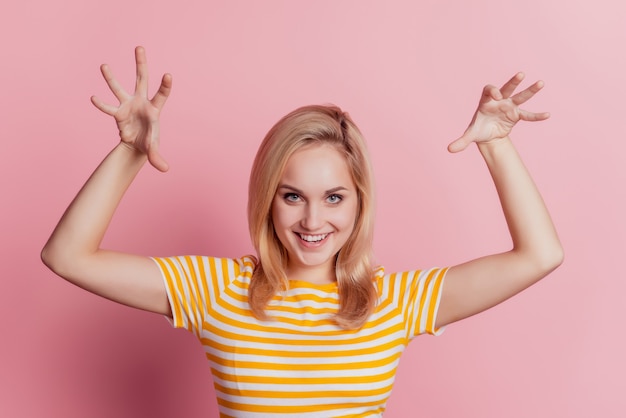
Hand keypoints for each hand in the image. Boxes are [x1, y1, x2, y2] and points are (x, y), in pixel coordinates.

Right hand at [91, 46, 171, 171]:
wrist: (136, 145)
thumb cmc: (149, 142)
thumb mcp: (153, 150)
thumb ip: (158, 157)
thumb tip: (165, 169)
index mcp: (154, 108)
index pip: (162, 94)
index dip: (165, 85)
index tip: (168, 75)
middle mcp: (140, 101)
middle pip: (141, 79)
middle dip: (141, 63)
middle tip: (139, 46)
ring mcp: (127, 105)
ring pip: (118, 88)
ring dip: (111, 78)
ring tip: (103, 65)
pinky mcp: (117, 113)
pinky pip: (107, 107)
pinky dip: (101, 104)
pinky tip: (93, 97)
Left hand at [447, 72, 549, 152]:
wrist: (488, 135)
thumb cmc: (478, 130)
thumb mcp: (470, 135)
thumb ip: (461, 141)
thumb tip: (449, 150)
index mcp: (485, 102)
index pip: (488, 90)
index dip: (491, 90)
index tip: (496, 95)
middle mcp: (499, 101)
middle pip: (507, 88)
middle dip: (513, 82)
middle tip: (520, 74)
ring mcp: (509, 106)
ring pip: (520, 96)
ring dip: (530, 90)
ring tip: (541, 83)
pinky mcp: (517, 115)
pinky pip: (528, 115)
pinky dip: (536, 116)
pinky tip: (547, 115)